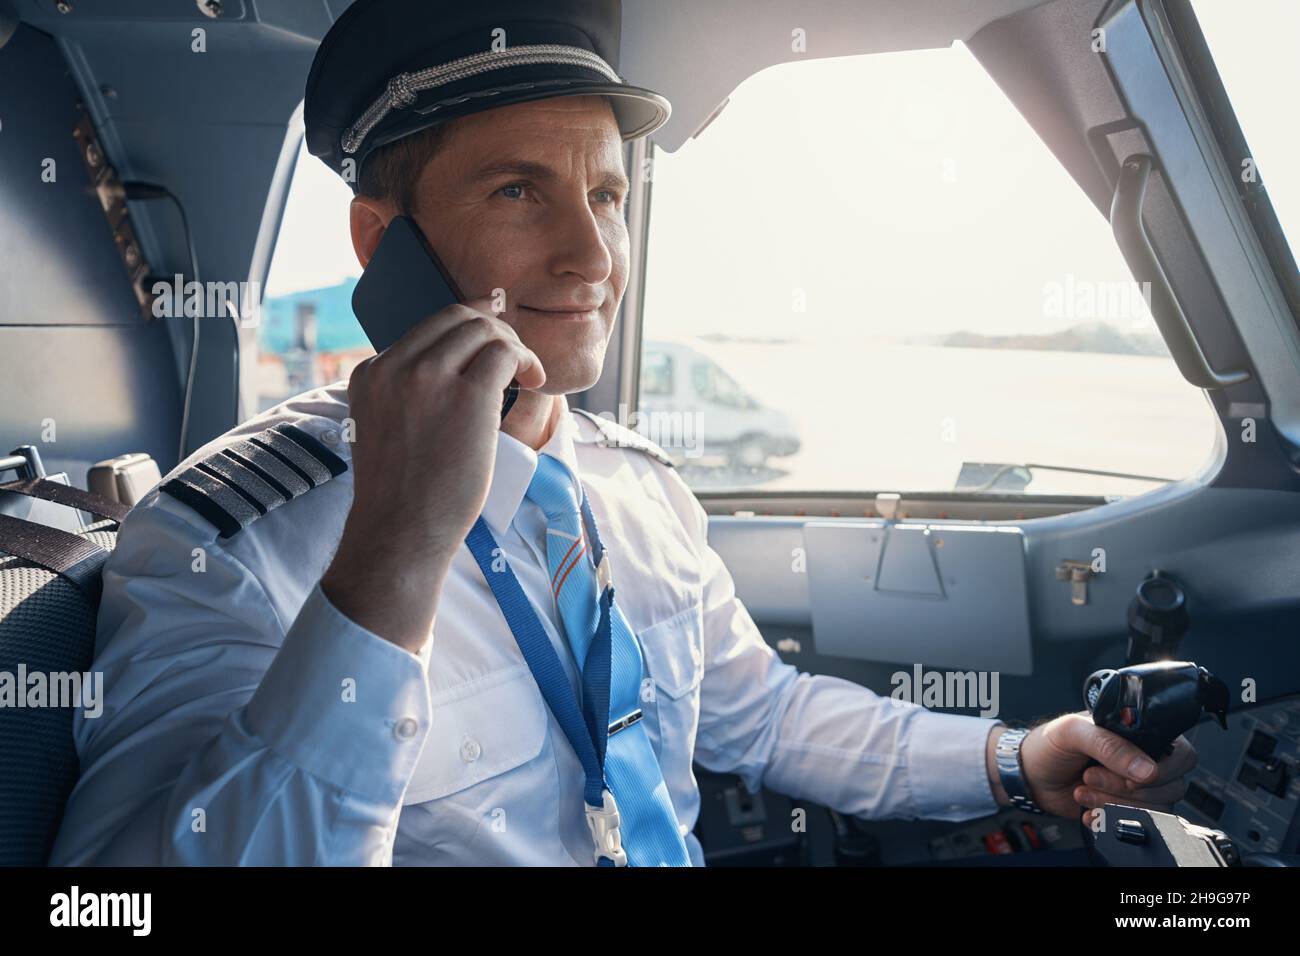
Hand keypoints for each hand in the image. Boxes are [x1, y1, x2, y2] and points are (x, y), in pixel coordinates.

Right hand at [321, 295, 545, 651]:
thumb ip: (404, 395)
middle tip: (513, 360)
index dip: (467, 334)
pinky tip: (533, 383)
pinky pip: (505, 353)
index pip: (427, 329)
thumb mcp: (383, 428)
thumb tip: (452, 374)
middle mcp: (395, 368)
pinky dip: (526, 360)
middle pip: (456, 318)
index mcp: (371, 374)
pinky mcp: (468, 397)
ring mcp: (429, 378)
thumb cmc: (401, 495)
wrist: (399, 533)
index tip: (489, 351)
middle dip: (493, 331)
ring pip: (483, 329)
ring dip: (513, 345)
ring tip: (526, 374)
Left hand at [1016, 711, 1197, 822]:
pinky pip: (1139, 820)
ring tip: (1084, 788)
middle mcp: (1145, 759)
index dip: (1159, 768)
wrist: (1030, 775)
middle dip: (1125, 786)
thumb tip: (1147, 768)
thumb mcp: (1073, 732)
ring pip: (1155, 806)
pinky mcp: (1127, 807)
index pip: (1180, 753)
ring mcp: (1138, 786)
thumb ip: (1110, 745)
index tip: (1125, 772)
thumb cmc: (1050, 744)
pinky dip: (1111, 816)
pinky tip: (1089, 806)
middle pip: (1171, 784)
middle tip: (1091, 775)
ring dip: (1115, 801)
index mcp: (1140, 733)